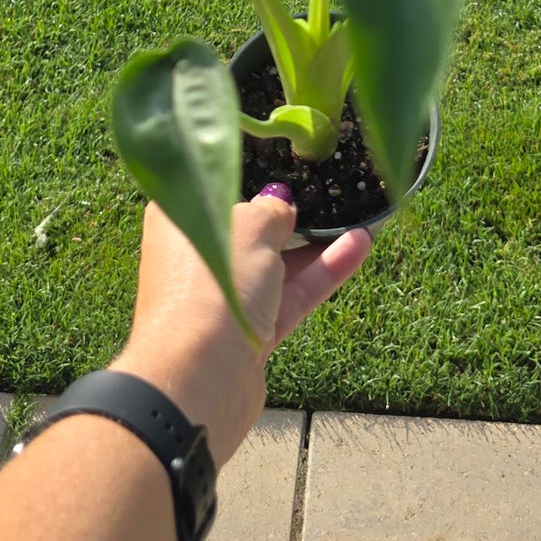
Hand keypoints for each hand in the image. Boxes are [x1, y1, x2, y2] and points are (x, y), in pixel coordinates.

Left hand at [114, 194, 371, 461]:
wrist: (200, 379)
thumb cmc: (213, 284)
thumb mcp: (251, 225)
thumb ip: (271, 210)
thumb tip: (280, 208)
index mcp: (178, 220)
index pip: (217, 187)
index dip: (254, 174)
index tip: (290, 161)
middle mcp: (196, 256)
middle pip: (249, 226)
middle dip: (289, 211)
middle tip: (330, 187)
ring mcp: (224, 296)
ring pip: (275, 262)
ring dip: (316, 241)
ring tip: (361, 213)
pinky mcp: (249, 332)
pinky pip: (290, 293)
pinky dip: (322, 271)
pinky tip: (359, 244)